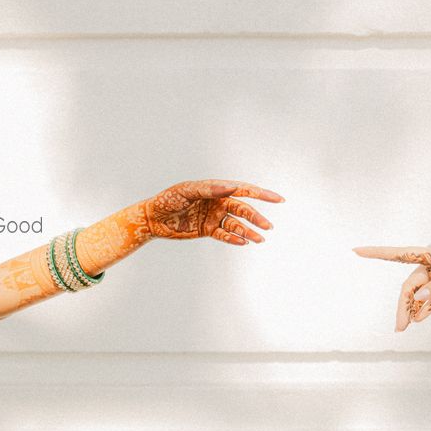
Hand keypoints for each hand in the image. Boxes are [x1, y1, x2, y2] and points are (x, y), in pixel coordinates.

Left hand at [145, 179, 283, 244]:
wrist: (152, 218)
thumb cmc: (167, 199)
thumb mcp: (187, 191)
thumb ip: (210, 189)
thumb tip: (231, 188)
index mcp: (216, 189)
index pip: (243, 190)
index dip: (262, 194)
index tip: (278, 199)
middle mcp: (218, 202)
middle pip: (243, 210)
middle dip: (257, 218)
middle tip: (268, 227)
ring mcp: (214, 217)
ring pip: (237, 224)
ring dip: (249, 231)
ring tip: (260, 239)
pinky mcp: (208, 230)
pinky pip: (225, 235)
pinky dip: (234, 239)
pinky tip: (243, 243)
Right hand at [354, 240, 430, 331]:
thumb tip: (418, 297)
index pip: (399, 253)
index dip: (377, 253)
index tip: (356, 250)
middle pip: (411, 285)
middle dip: (403, 304)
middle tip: (399, 327)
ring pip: (422, 293)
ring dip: (414, 309)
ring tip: (406, 327)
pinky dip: (429, 308)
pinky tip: (421, 319)